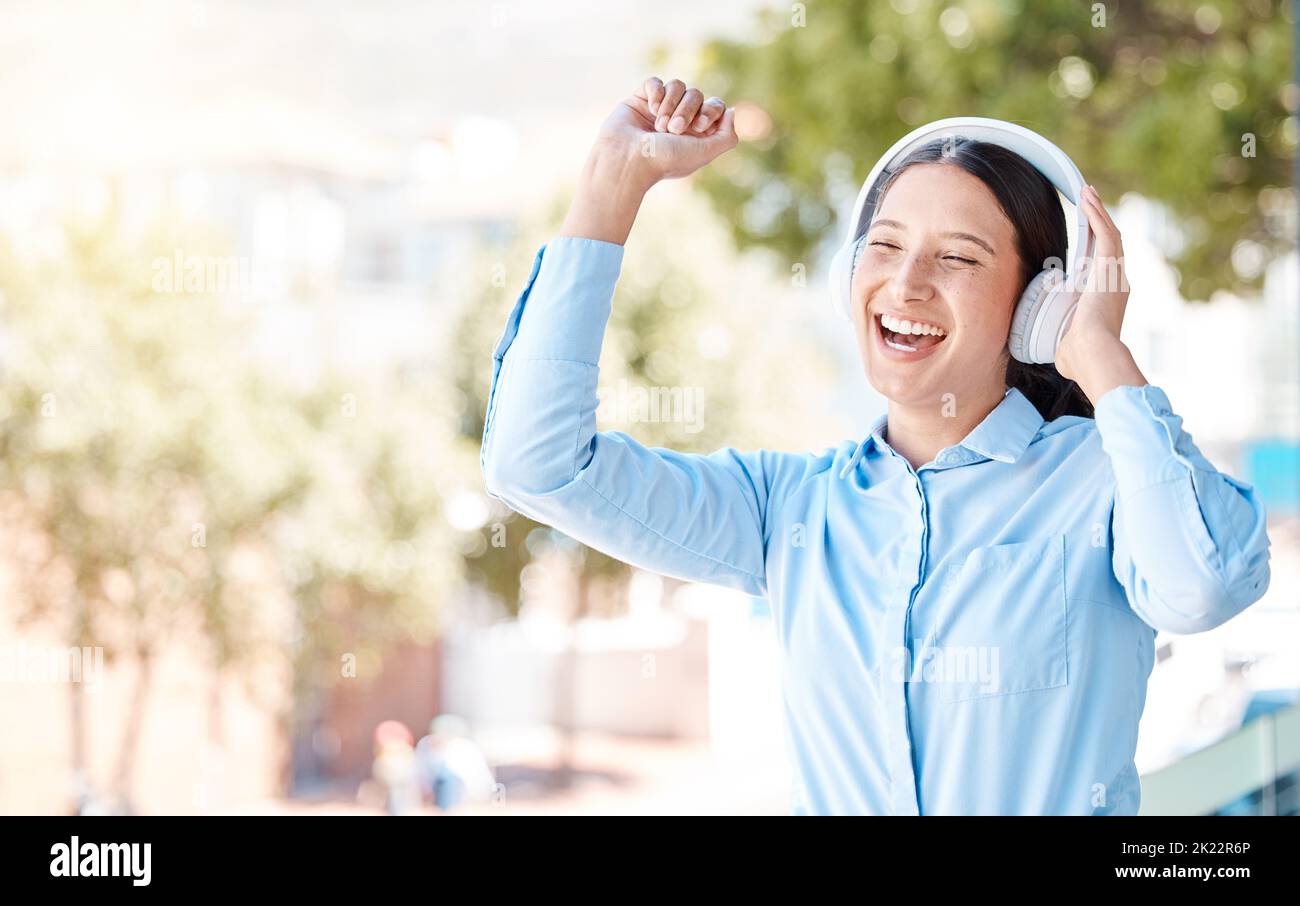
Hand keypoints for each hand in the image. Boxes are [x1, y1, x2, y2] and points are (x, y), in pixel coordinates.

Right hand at [594, 76, 738, 184]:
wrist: (627, 160)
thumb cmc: (665, 160)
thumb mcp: (705, 152)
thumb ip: (728, 136)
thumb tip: (731, 111)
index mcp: (696, 133)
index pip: (715, 105)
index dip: (711, 110)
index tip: (699, 126)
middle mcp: (679, 119)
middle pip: (696, 94)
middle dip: (686, 110)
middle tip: (673, 130)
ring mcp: (659, 108)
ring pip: (676, 85)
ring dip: (670, 104)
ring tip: (659, 126)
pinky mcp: (639, 99)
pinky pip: (654, 82)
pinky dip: (655, 92)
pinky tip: (650, 108)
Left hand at [1055, 185, 1146, 401]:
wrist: (1091, 354)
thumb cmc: (1077, 356)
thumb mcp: (1065, 341)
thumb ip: (1057, 336)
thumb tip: (1040, 345)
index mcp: (1106, 298)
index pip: (1101, 264)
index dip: (1094, 245)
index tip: (1086, 231)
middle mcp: (1116, 283)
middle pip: (1109, 244)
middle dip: (1098, 221)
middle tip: (1088, 201)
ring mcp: (1116, 275)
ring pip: (1110, 234)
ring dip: (1097, 212)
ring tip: (1087, 193)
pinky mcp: (1111, 269)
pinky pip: (1107, 234)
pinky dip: (1097, 215)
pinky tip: (1087, 199)